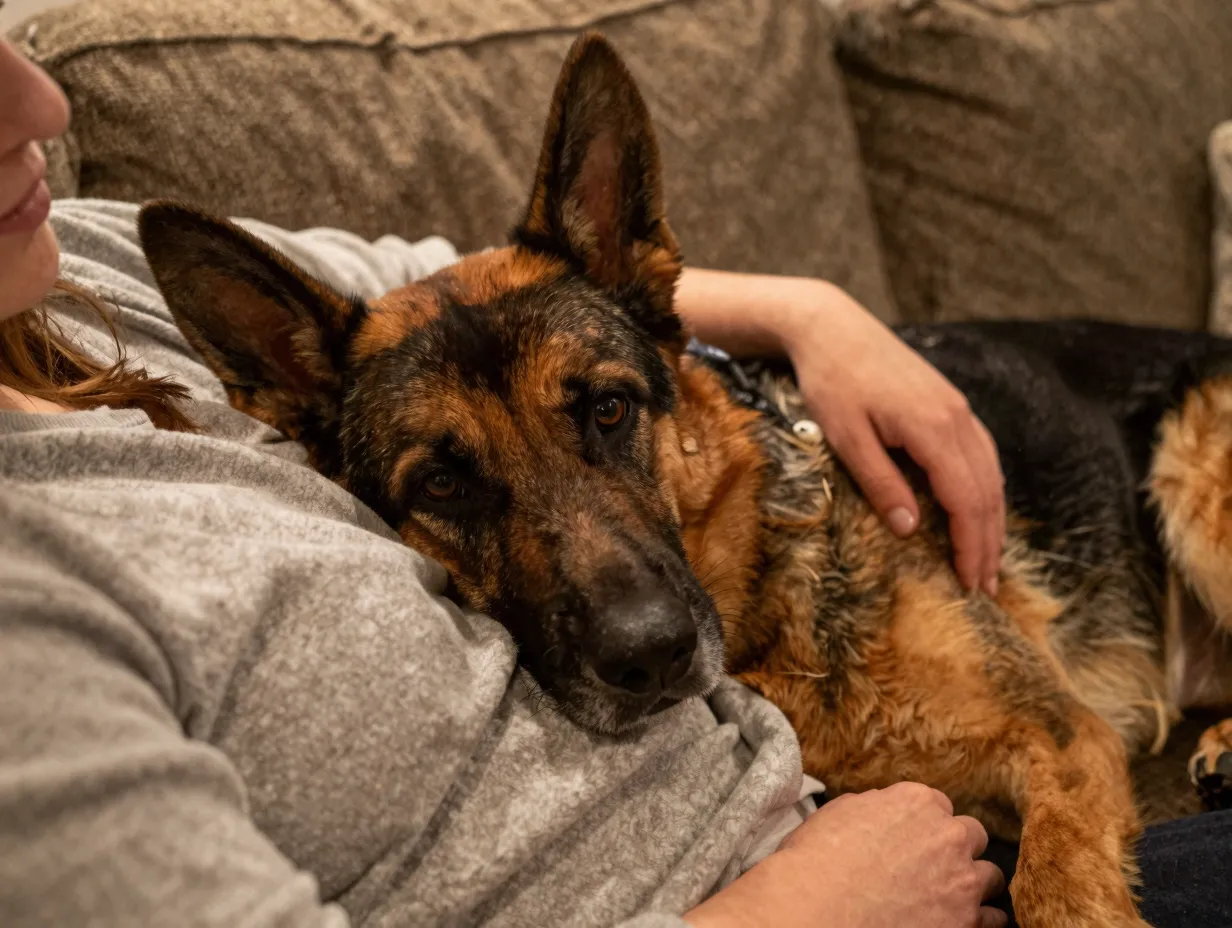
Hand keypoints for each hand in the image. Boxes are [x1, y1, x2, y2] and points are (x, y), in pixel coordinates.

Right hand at [684, 782, 1006, 927]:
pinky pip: (994, 919)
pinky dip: (981, 919)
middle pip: (971, 835)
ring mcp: (962, 880)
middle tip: (934, 866)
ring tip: (953, 896)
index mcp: (917, 802)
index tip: (914, 838)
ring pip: (990, 876)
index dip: (925, 824)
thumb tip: (882, 808)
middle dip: (957, 848)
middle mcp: (948, 836)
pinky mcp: (966, 921)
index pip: (938, 805)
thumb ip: (874, 805)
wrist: (818, 907)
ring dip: (973, 883)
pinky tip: (964, 920)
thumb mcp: (840, 812)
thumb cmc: (818, 859)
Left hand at [780, 283, 1004, 595]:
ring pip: (990, 472)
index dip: (971, 545)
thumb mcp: (845, 437)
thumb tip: (909, 530)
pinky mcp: (950, 403)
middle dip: (987, 542)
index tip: (970, 585)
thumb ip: (879, 482)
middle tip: (984, 589)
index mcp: (933, 427)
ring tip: (986, 560)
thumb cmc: (831, 381)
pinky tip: (979, 510)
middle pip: (986, 491)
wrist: (832, 327)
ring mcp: (957, 407)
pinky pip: (981, 453)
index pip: (966, 499)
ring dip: (991, 519)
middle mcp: (956, 417)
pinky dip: (985, 488)